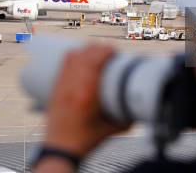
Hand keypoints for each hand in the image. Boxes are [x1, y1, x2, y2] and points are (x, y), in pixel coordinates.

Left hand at [42, 44, 128, 158]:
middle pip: (84, 55)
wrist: (60, 148)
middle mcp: (72, 86)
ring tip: (97, 52)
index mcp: (86, 94)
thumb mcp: (110, 129)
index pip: (94, 62)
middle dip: (99, 48)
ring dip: (86, 49)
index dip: (105, 51)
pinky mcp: (56, 87)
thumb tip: (139, 107)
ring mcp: (62, 85)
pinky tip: (80, 55)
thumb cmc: (83, 140)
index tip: (115, 51)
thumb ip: (126, 119)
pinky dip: (73, 55)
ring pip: (73, 56)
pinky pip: (63, 63)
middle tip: (109, 51)